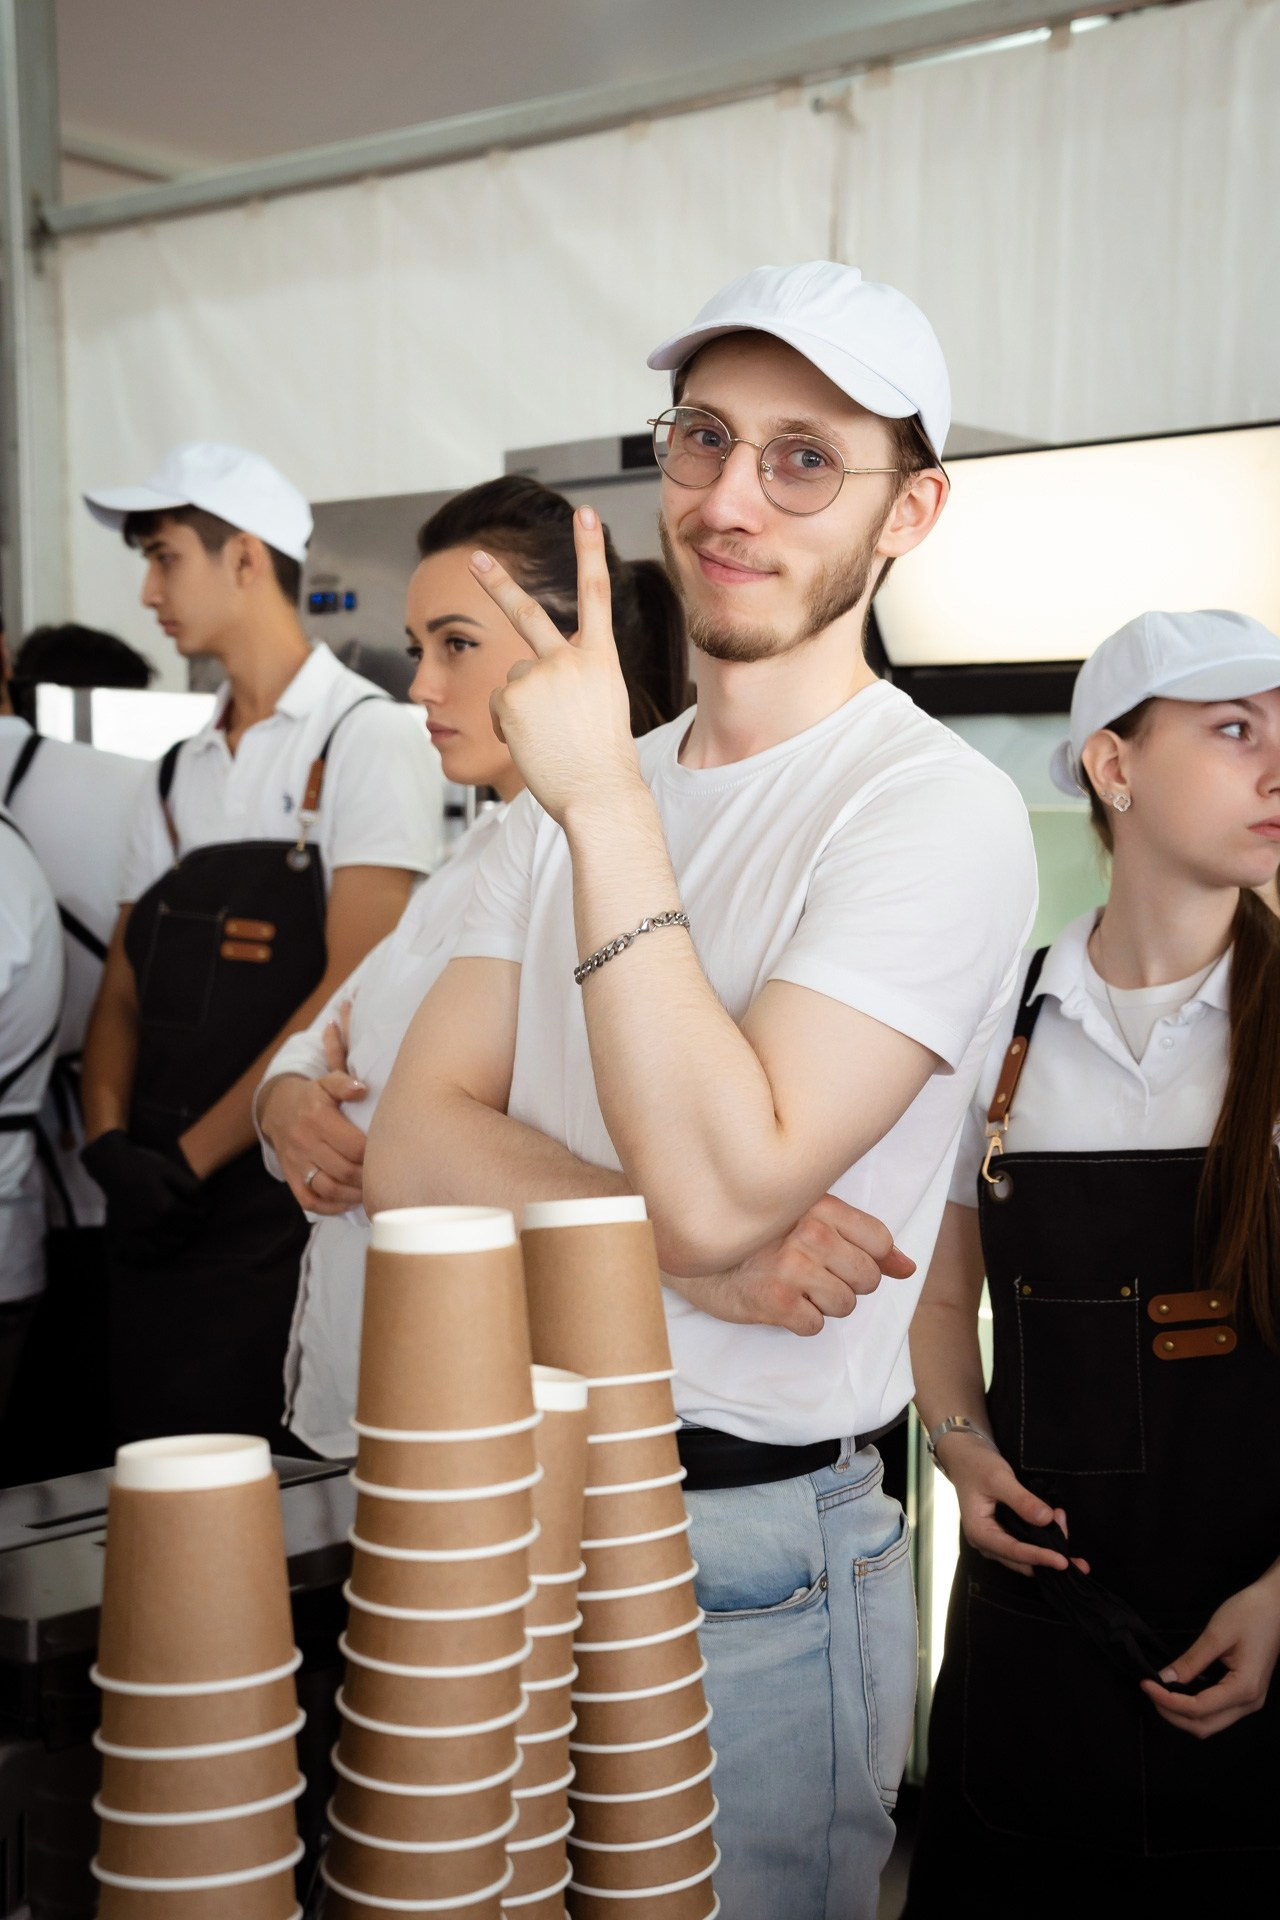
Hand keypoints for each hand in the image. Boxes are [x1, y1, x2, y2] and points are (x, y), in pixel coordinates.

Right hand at [81, 1128, 205, 1263]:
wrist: (111, 1165)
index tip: (203, 1210)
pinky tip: (159, 1245)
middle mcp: (151, 1223)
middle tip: (191, 1221)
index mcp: (165, 1206)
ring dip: (175, 1241)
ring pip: (165, 1248)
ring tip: (178, 1232)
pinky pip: (142, 1253)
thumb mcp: (170, 1169)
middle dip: (190, 1228)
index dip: (202, 1214)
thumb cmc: (143, 1164)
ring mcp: (137, 1230)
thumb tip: (207, 1204)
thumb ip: (190, 1188)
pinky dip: (153, 1253)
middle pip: (182, 1235)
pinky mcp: (124, 1233)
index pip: (194, 1219)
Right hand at [258, 1031, 367, 1214]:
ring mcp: (296, 1163)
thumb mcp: (326, 1082)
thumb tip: (362, 1089)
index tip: (389, 1157)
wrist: (276, 1108)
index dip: (374, 1156)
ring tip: (370, 1192)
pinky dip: (331, 1207)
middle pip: (344, 1170)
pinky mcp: (291, 1177)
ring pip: (328, 1189)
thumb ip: (343, 1083)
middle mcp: (305, 1142)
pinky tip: (348, 1202)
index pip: (353, 1146)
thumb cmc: (312, 1097)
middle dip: (368, 1179)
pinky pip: (309, 1201)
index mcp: (318, 1118)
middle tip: (385, 1178)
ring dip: (353, 1196)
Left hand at [469, 508, 642, 826]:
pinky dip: (508, 726)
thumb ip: (571, 681)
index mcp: (601, 660)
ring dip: (520, 709)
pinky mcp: (515, 696)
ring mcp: (540, 674)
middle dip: (495, 583)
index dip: (589, 550)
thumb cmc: (603, 761)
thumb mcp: (600, 707)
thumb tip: (521, 684)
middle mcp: (570, 659)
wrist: (600, 793)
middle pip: (527, 612)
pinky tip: (532, 742)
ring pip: (513, 682)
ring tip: (548, 737)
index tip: (584, 515)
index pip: (596, 594)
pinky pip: (499, 706)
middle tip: (473, 559)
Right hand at [665, 1193, 915, 1336]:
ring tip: (794, 1287)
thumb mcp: (809, 1221)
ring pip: (845, 1305)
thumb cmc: (756, 1238)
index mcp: (819, 1204)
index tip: (841, 1258)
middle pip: (866, 1277)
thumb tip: (907, 1267)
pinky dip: (800, 1321)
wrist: (696, 1254)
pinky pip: (815, 1325)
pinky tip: (779, 1302)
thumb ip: (862, 1240)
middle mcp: (808, 1231)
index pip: (878, 1240)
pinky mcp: (775, 1299)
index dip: (868, 1258)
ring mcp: (791, 1265)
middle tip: (811, 1275)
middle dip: (846, 1284)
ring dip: (823, 1305)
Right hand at [942, 1438, 1087, 1577]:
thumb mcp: (999, 1478)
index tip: (1062, 1562)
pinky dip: (1042, 1538)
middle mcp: (985, 1542)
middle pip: (1021, 1559)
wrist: (964, 1456)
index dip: (1039, 1557)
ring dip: (1047, 1547)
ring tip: (1063, 1523)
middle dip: (1048, 1556)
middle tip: (1075, 1552)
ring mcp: (994, 1539)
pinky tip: (1056, 1523)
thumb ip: (1022, 1500)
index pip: (1013, 1551)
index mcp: (979, 1532)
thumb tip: (1047, 1520)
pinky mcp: (1003, 1533)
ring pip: (1024, 1555)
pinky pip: (1024, 1544)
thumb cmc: (977, 1465)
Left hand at [1141, 1568, 1279, 1736]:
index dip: (1167, 1700)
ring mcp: (1250, 1700)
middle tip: (1150, 1690)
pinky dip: (1194, 1708)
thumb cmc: (1251, 1613)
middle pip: (1204, 1725)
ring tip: (1160, 1692)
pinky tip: (1179, 1692)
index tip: (1146, 1684)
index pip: (1198, 1708)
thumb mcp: (1217, 1634)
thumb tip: (1165, 1679)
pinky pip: (1217, 1712)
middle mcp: (1250, 1702)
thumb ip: (1191, 1661)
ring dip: (1182, 1714)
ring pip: (1211, 1723)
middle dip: (1172, 1714)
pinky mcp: (1246, 1693)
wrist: (1277, 1605)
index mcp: (1244, 1688)